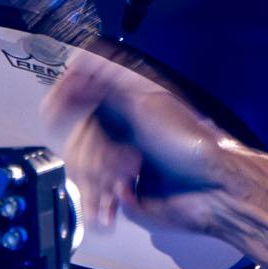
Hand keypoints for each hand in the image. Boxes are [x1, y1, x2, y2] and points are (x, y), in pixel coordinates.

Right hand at [43, 50, 240, 241]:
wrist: (213, 193)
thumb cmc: (193, 147)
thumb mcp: (147, 104)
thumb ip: (107, 84)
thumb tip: (79, 63)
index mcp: (127, 100)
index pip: (81, 90)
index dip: (64, 98)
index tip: (55, 111)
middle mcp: (121, 127)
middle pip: (77, 135)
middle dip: (96, 153)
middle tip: (126, 160)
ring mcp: (119, 159)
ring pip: (82, 167)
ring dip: (100, 180)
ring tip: (127, 182)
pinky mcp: (120, 188)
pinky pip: (91, 193)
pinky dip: (98, 202)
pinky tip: (112, 205)